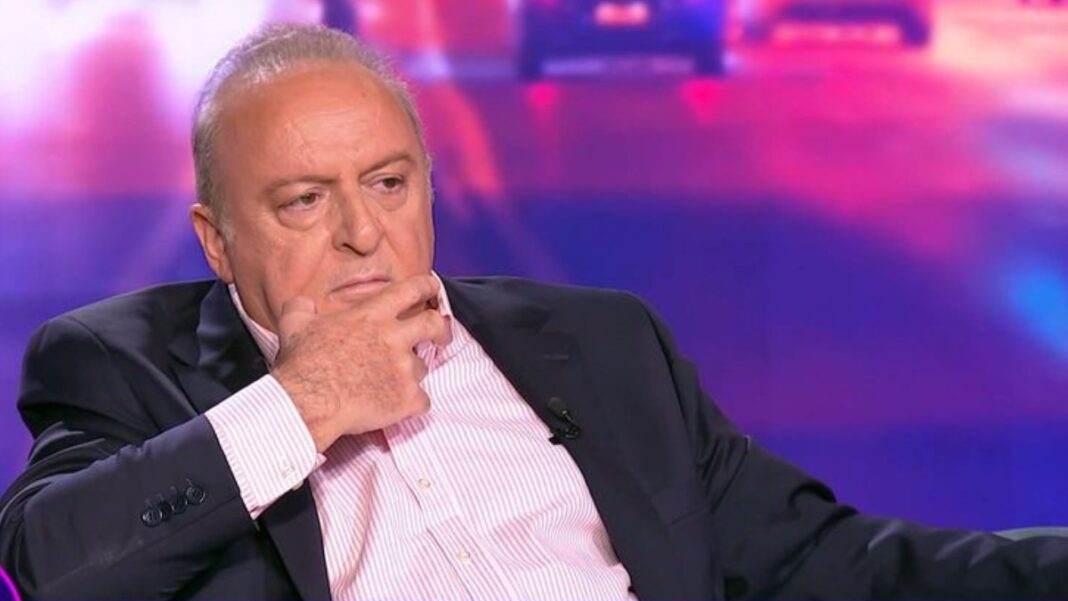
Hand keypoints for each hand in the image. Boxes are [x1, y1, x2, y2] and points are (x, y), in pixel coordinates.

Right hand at [271, 274, 451, 451]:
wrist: (307, 402)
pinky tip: (395, 407)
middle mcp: (394, 336)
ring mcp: (403, 368)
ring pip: (422, 368)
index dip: (427, 286)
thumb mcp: (295, 324)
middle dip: (442, 329)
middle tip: (441, 336)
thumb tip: (303, 302)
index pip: (412, 289)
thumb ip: (303, 307)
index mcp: (372, 315)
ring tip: (387, 383)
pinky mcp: (407, 398)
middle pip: (434, 324)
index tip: (432, 288)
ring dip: (410, 374)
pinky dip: (412, 405)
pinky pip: (422, 401)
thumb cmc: (303, 364)